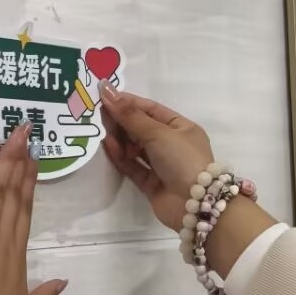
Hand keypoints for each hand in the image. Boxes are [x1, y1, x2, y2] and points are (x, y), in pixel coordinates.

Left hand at [0, 125, 67, 294]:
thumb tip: (61, 282)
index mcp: (19, 261)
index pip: (24, 214)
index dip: (28, 185)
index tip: (32, 161)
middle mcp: (6, 245)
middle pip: (15, 197)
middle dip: (19, 163)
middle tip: (24, 134)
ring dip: (4, 161)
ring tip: (11, 135)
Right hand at [100, 87, 277, 277]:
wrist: (195, 204)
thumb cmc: (182, 159)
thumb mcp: (158, 132)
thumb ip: (130, 115)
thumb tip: (108, 91)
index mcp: (181, 128)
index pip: (152, 110)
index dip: (129, 103)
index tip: (106, 96)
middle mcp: (172, 145)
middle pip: (142, 128)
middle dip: (122, 121)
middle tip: (100, 114)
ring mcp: (161, 165)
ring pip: (135, 148)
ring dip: (120, 139)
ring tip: (103, 132)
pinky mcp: (151, 183)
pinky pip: (132, 166)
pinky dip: (120, 157)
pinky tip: (108, 146)